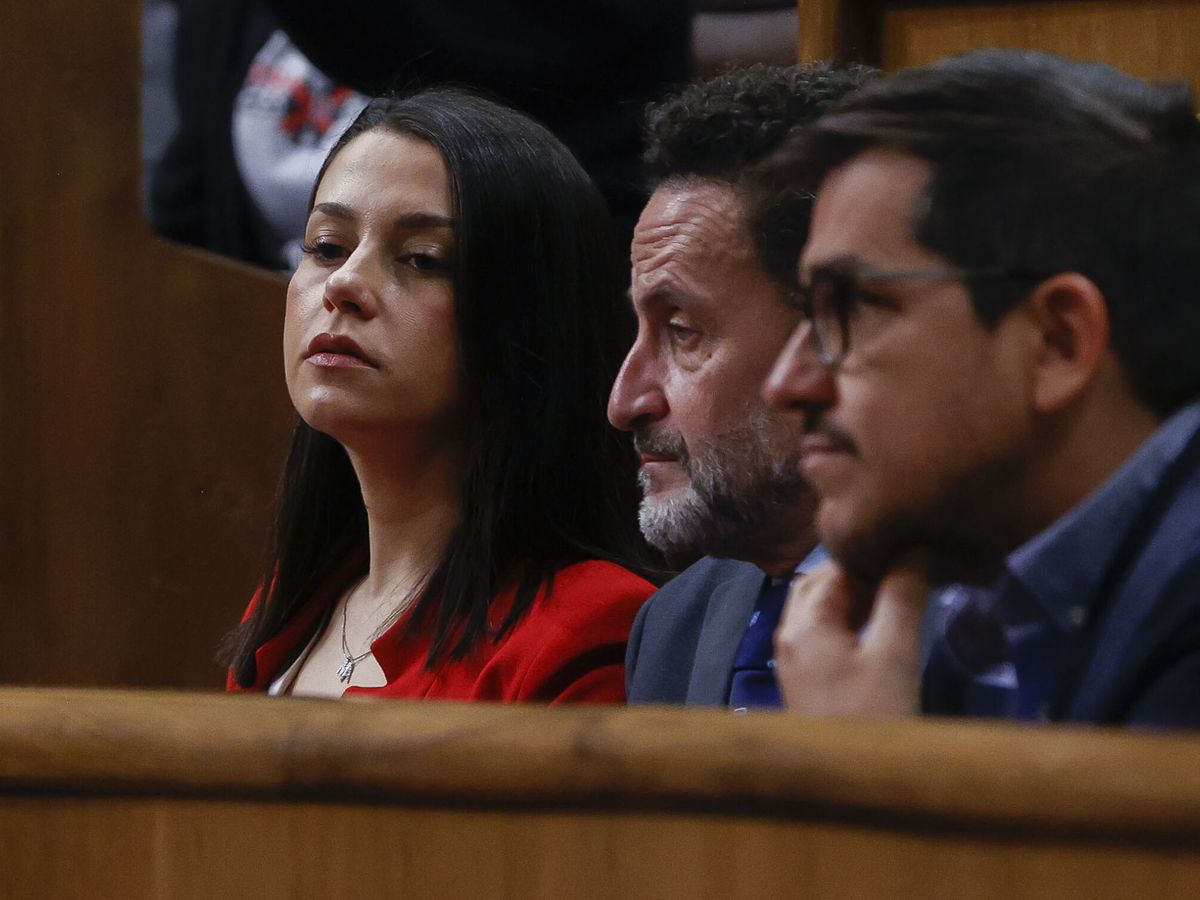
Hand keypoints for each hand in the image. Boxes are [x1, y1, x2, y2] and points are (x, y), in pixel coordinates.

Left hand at [773, 556, 929, 717]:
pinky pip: (820, 634)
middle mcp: (788, 635)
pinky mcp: (804, 680)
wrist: (847, 786)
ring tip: (894, 596)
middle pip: (819, 585)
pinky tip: (876, 629)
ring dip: (852, 597)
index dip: (871, 557)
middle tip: (901, 574)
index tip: (908, 554)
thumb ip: (902, 598)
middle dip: (858, 574)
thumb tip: (914, 548)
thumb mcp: (894, 656)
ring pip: (818, 610)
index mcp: (803, 623)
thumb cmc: (873, 717)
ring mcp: (792, 660)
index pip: (834, 569)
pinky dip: (846, 621)